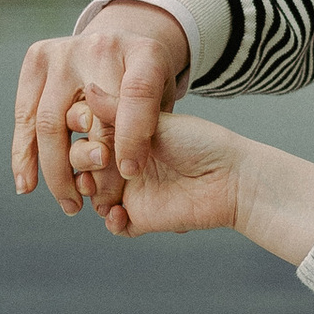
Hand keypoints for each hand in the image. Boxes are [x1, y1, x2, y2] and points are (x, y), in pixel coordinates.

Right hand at [13, 3, 188, 213]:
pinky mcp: (36, 59)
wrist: (120, 47)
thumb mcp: (164, 104)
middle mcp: (101, 47)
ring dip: (54, 170)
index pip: (137, 95)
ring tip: (68, 203)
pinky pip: (24, 114)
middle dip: (89, 165)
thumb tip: (126, 171)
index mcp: (145, 54)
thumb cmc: (148, 87)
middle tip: (96, 201)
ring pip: (49, 120)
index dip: (132, 137)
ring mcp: (64, 51)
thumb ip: (150, 129)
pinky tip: (26, 184)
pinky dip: (23, 154)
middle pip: (88, 114)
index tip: (130, 174)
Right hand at [67, 111, 313, 266]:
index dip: (80, 130)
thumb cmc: (200, 142)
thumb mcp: (155, 121)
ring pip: (93, 195)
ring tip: (98, 187)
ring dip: (91, 191)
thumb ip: (119, 109)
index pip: (87, 132)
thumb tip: (86, 87)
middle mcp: (123, 163)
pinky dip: (112, 221)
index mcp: (125, 135)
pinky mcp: (141, 218)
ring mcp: (130, 192)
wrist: (232, 176)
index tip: (84, 124)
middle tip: (99, 158)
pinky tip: (120, 213)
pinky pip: (115, 226)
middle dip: (81, 160)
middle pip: (83, 163)